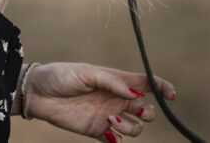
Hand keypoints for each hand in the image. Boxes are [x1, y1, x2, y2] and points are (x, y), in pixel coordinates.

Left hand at [24, 62, 175, 140]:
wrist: (39, 93)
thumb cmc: (62, 76)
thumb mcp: (86, 73)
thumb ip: (111, 81)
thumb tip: (135, 92)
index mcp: (118, 80)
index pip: (147, 83)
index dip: (162, 88)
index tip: (171, 95)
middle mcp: (117, 99)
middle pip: (147, 109)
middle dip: (149, 112)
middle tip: (136, 110)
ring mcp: (109, 116)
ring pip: (135, 127)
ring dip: (130, 127)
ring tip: (110, 121)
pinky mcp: (97, 131)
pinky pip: (117, 141)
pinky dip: (118, 140)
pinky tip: (108, 132)